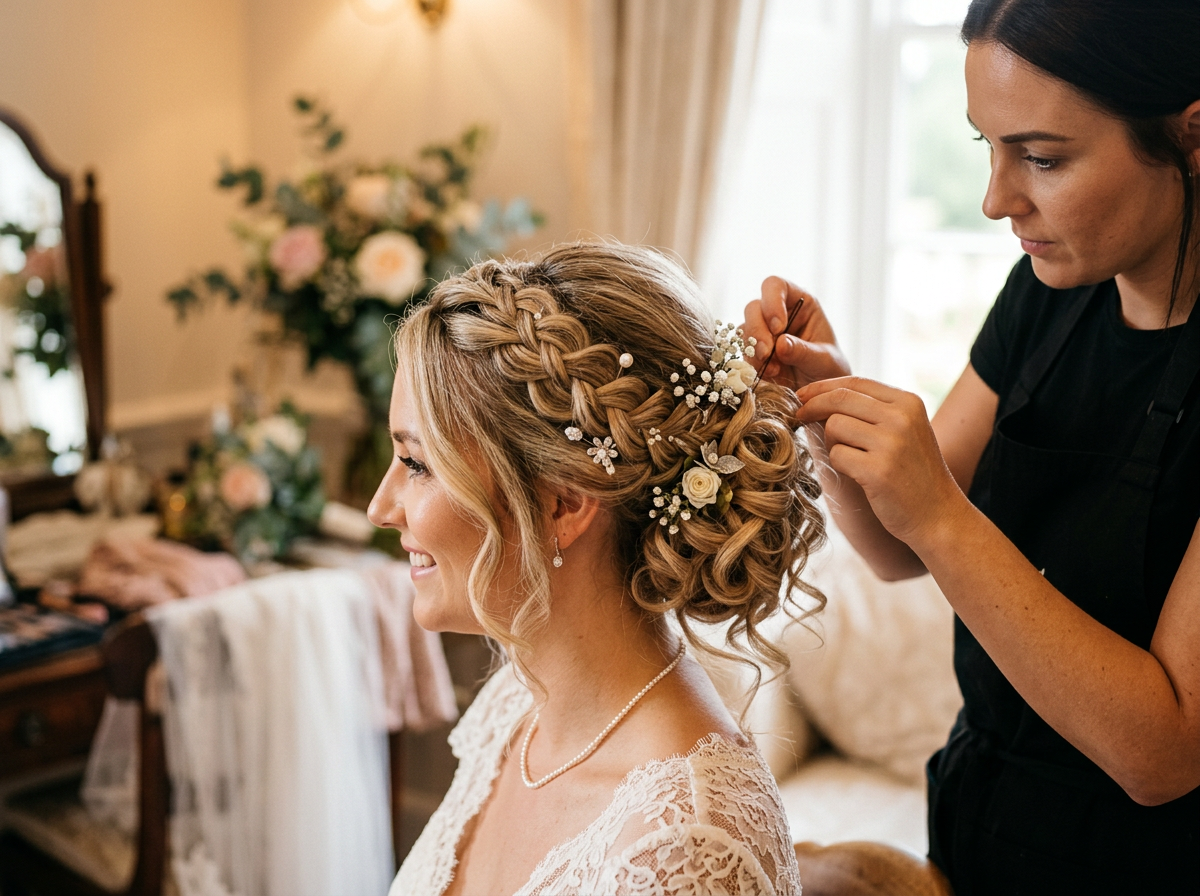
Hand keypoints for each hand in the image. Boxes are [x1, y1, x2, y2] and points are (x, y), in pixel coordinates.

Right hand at [742, 276, 849, 389]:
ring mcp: (763, 332)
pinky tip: (769, 374)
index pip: (776, 286)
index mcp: (800, 303)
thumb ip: (804, 351)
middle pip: (754, 307)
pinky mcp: (754, 351)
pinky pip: (742, 352)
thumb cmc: (829, 369)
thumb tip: (780, 343)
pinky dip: (752, 364)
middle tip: (768, 353)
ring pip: (744, 329)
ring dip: (753, 349)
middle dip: (758, 330)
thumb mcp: (824, 360)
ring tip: (773, 369)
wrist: (820, 394)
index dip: (772, 302)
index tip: (778, 327)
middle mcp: (778, 313)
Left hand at [794, 376, 965, 545]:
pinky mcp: (878, 471)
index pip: (855, 382)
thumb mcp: (903, 430)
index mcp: (908, 402)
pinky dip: (839, 465)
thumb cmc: (913, 472)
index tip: (802, 395)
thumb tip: (818, 397)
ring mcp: (891, 443)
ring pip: (834, 426)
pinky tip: (859, 475)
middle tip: (799, 416)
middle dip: (812, 406)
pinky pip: (836, 455)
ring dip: (832, 442)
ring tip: (853, 458)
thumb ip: (871, 411)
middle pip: (839, 399)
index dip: (823, 387)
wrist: (938, 514)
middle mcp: (902, 418)